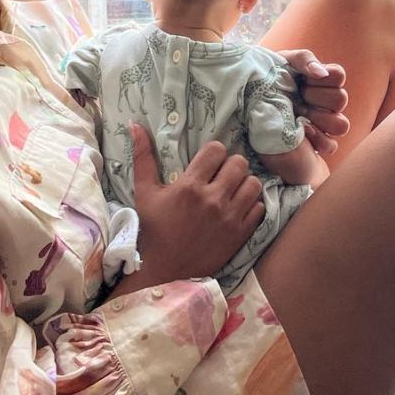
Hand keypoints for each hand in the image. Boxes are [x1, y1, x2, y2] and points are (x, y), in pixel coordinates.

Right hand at [123, 124, 263, 290]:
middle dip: (230, 165)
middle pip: (239, 163)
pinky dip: (251, 205)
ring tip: (232, 190)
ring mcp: (229, 217)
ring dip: (243, 183)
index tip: (207, 162)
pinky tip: (237, 208)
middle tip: (221, 175)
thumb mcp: (144, 192)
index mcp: (189, 186)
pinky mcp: (241, 234)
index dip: (213, 152)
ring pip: (253, 184)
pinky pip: (259, 207)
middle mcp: (212, 199)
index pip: (216, 150)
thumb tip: (135, 125)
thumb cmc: (153, 229)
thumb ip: (143, 157)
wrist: (165, 270)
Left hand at [280, 49, 348, 157]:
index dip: (322, 77)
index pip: (338, 76)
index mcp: (322, 81)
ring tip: (299, 114)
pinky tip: (301, 130)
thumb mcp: (283, 61)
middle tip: (298, 96)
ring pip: (340, 124)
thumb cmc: (270, 79)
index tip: (304, 79)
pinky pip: (330, 146)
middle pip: (340, 99)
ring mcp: (323, 124)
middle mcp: (327, 103)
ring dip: (320, 118)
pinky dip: (317, 139)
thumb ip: (304, 59)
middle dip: (316, 96)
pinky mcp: (316, 143)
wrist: (250, 100)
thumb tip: (321, 72)